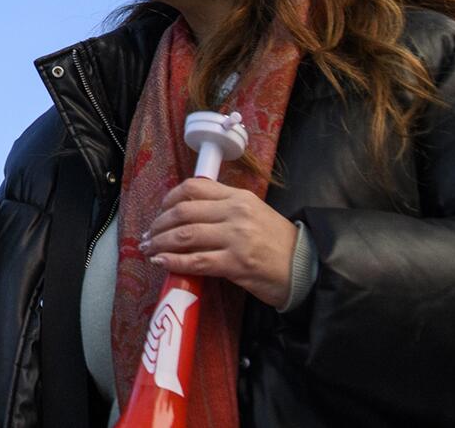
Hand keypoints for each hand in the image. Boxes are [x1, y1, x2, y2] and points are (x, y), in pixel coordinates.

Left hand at [140, 177, 298, 308]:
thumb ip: (223, 209)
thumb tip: (186, 216)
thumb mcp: (253, 213)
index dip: (169, 199)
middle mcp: (235, 212)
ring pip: (185, 235)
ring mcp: (236, 237)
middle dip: (159, 224)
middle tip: (148, 235)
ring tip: (150, 249)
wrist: (306, 267)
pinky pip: (197, 261)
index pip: (194, 187)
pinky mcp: (237, 263)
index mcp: (238, 196)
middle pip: (183, 211)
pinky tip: (162, 263)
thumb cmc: (278, 242)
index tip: (160, 211)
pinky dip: (174, 262)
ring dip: (161, 242)